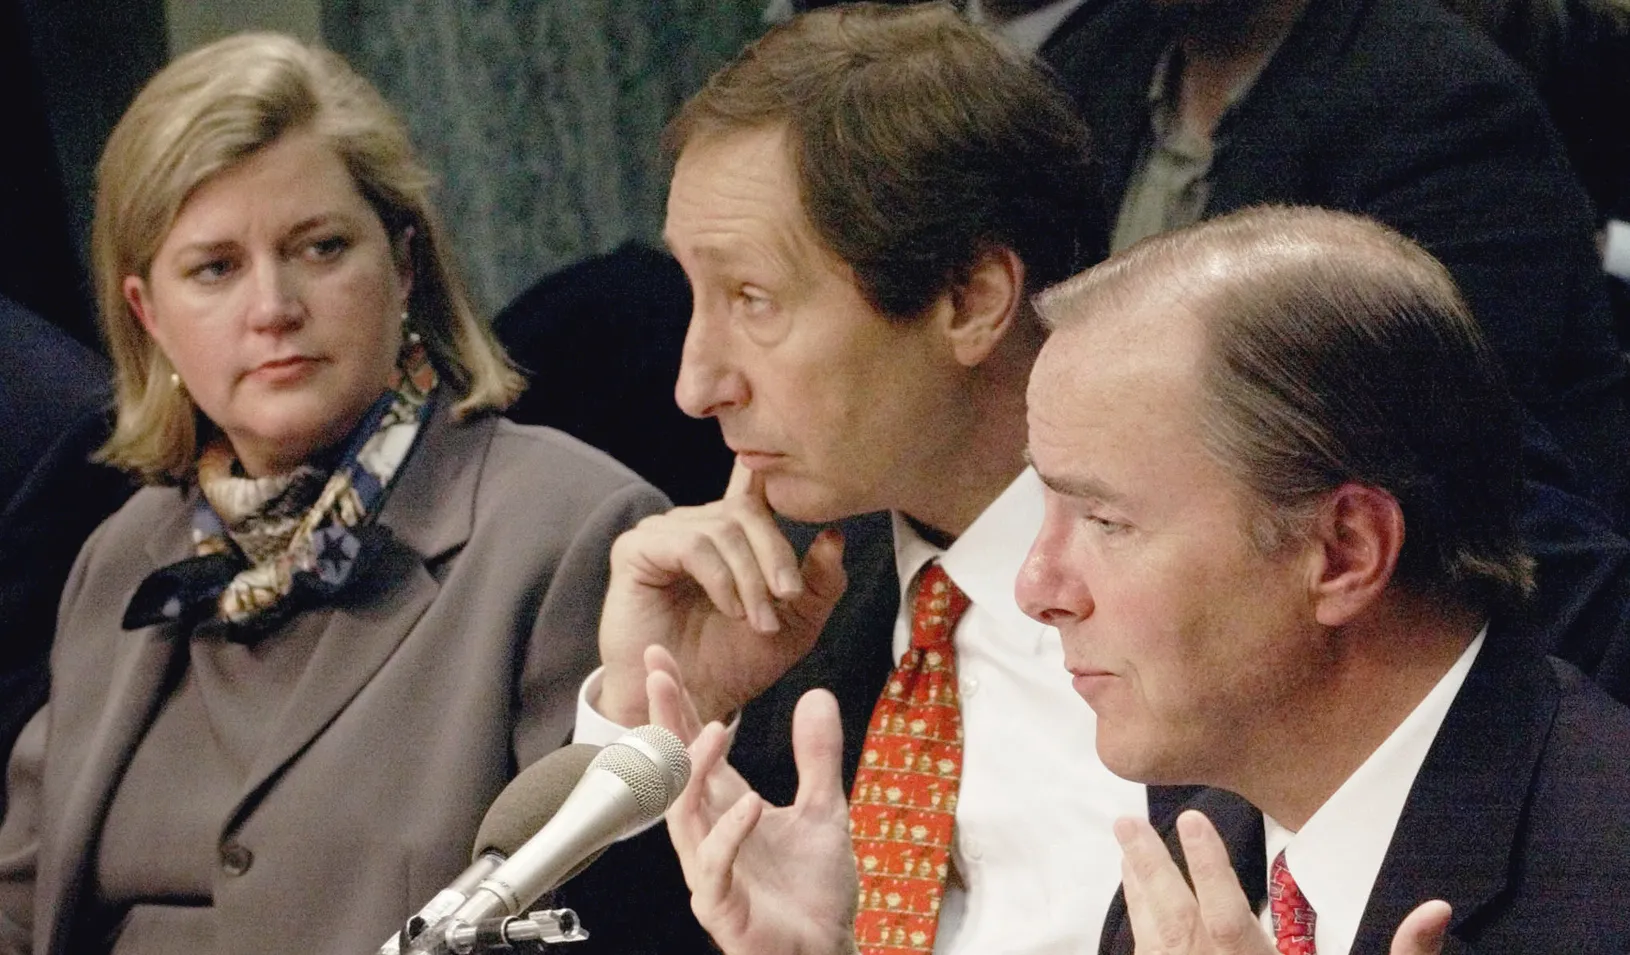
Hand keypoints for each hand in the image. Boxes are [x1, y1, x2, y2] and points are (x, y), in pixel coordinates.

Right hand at [597, 458, 846, 724]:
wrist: (687, 704)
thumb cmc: (733, 665)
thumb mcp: (795, 626)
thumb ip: (821, 584)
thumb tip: (835, 536)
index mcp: (730, 533)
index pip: (754, 485)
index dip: (776, 479)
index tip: (809, 485)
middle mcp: (694, 524)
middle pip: (746, 509)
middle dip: (776, 555)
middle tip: (788, 598)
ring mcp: (662, 533)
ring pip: (723, 528)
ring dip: (750, 577)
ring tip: (759, 620)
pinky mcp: (635, 550)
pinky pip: (691, 544)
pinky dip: (721, 578)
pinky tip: (731, 609)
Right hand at [651, 650, 858, 954]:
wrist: (826, 949)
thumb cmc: (814, 891)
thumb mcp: (824, 809)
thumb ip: (817, 755)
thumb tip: (817, 695)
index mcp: (728, 805)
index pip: (695, 745)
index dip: (679, 702)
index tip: (661, 659)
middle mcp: (709, 832)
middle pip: (676, 768)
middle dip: (666, 722)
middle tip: (659, 675)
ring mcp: (710, 869)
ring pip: (686, 813)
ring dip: (696, 771)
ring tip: (715, 732)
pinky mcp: (721, 906)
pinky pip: (716, 866)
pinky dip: (730, 834)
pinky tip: (749, 804)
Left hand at [1116, 811, 1449, 954]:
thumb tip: (1437, 908)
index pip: (1228, 917)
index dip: (1209, 866)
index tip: (1192, 818)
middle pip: (1175, 922)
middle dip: (1150, 868)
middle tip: (1125, 822)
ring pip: (1155, 945)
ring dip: (1139, 898)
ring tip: (1125, 854)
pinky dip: (1143, 938)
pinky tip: (1140, 917)